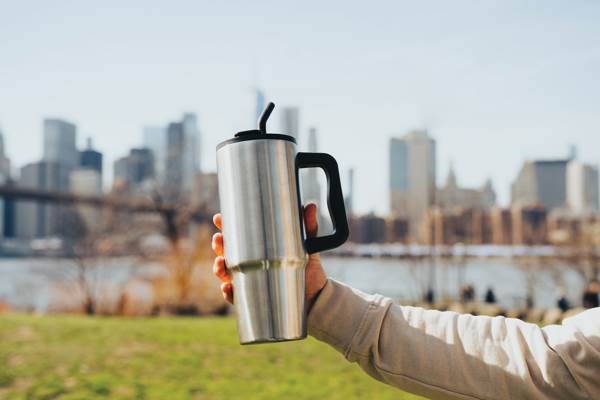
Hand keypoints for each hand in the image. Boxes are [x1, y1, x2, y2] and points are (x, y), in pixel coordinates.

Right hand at [211, 203, 326, 310]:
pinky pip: (236, 296)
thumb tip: (311, 206)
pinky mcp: (254, 298)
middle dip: (219, 245)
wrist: (317, 297)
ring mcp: (251, 281)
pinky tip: (228, 287)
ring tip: (221, 263)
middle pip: (227, 253)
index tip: (219, 218)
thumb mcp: (308, 246)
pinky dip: (229, 292)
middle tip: (219, 239)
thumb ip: (308, 227)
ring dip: (219, 268)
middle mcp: (251, 264)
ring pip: (226, 274)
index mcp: (260, 248)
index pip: (238, 235)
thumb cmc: (308, 269)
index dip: (225, 226)